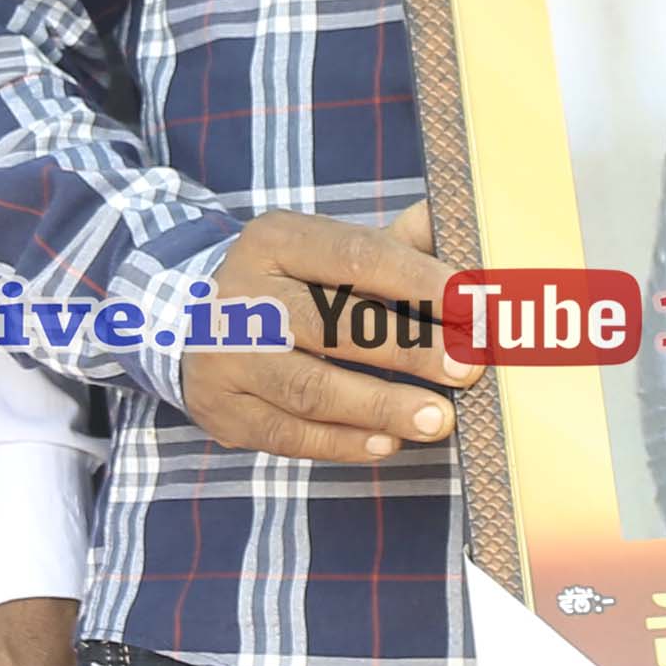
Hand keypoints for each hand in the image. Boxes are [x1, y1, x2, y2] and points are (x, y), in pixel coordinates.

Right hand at [178, 202, 473, 462]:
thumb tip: (456, 221)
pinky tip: (389, 443)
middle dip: (411, 350)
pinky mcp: (222, 411)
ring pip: (311, 388)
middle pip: (334, 325)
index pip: (357, 256)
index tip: (475, 308)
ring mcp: (225, 357)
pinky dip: (345, 443)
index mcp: (276, 241)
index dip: (421, 282)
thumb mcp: (328, 252)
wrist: (190, 324)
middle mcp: (242, 295)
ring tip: (440, 419)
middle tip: (468, 369)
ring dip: (382, 407)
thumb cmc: (289, 288)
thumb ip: (395, 244)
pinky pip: (290, 436)